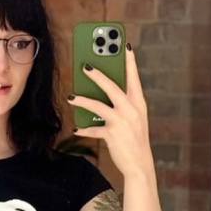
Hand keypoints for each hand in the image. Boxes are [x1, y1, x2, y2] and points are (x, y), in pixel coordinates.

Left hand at [68, 45, 154, 179]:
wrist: (139, 165)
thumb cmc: (134, 140)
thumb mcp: (134, 119)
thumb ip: (122, 105)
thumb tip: (100, 94)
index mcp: (139, 103)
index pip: (134, 78)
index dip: (129, 61)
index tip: (125, 45)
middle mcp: (132, 109)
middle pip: (112, 86)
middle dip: (98, 75)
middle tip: (85, 65)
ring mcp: (122, 121)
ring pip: (98, 105)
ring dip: (83, 100)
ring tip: (71, 97)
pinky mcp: (112, 134)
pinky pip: (94, 129)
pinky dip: (84, 129)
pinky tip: (77, 128)